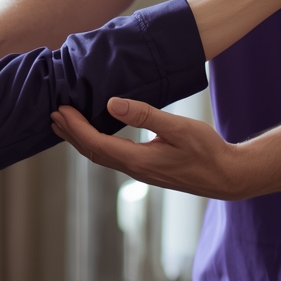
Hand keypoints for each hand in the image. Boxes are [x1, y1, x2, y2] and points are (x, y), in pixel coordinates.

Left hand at [51, 97, 256, 200]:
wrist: (227, 176)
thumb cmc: (207, 151)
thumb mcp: (178, 128)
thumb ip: (145, 116)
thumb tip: (113, 103)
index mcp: (138, 160)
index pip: (97, 143)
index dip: (75, 127)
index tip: (61, 110)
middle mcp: (135, 170)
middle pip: (93, 152)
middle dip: (71, 134)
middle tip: (53, 115)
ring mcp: (141, 172)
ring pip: (102, 156)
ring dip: (81, 140)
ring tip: (66, 124)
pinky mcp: (148, 169)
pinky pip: (113, 157)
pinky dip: (97, 144)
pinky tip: (97, 135)